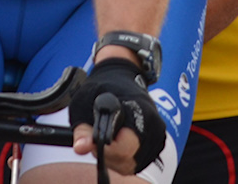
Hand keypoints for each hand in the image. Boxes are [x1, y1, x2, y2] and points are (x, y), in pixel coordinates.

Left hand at [69, 57, 163, 175]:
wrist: (120, 75)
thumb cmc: (102, 86)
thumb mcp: (84, 102)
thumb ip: (83, 128)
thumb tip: (80, 147)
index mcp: (140, 112)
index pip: (125, 148)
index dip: (105, 149)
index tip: (93, 141)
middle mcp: (154, 126)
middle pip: (127, 159)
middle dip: (107, 153)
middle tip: (97, 137)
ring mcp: (156, 136)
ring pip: (130, 163)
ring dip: (114, 156)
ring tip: (106, 136)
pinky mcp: (154, 144)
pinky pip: (134, 160)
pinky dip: (121, 156)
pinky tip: (114, 141)